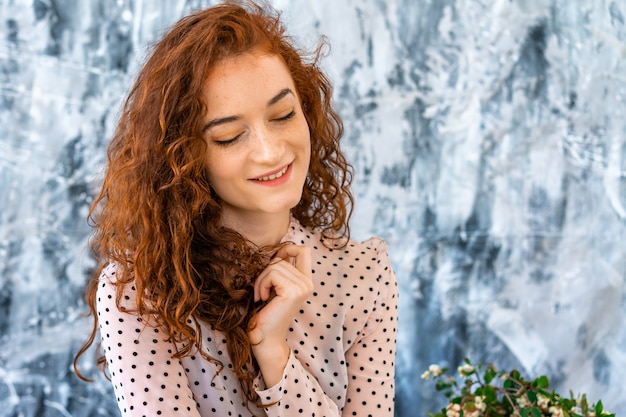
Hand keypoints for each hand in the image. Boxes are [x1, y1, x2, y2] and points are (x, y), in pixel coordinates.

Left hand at [248, 244, 312, 386]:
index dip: (287, 248)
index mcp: (306, 280)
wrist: (265, 338)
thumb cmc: (266, 313)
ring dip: (261, 279)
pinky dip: (261, 284)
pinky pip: (271, 274)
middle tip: (262, 289)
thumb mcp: (276, 286)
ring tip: (261, 296)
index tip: (274, 261)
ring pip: (275, 265)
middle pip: (283, 257)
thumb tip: (279, 250)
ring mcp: (302, 286)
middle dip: (267, 270)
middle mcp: (308, 283)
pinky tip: (262, 298)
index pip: (304, 250)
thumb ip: (281, 269)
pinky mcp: (292, 291)